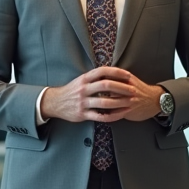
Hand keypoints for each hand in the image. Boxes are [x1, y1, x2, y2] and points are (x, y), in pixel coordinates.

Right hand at [40, 66, 159, 122]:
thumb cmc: (72, 91)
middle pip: (106, 86)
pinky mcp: (82, 114)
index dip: (117, 72)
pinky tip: (121, 115)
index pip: (102, 71)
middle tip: (133, 90)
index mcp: (84, 78)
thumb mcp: (81, 80)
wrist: (55, 102)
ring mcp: (83, 102)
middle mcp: (83, 89)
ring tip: (131, 102)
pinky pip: (100, 116)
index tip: (128, 75)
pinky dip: (113, 116)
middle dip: (122, 88)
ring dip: (120, 103)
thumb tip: (113, 73)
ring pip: (105, 102)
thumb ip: (95, 77)